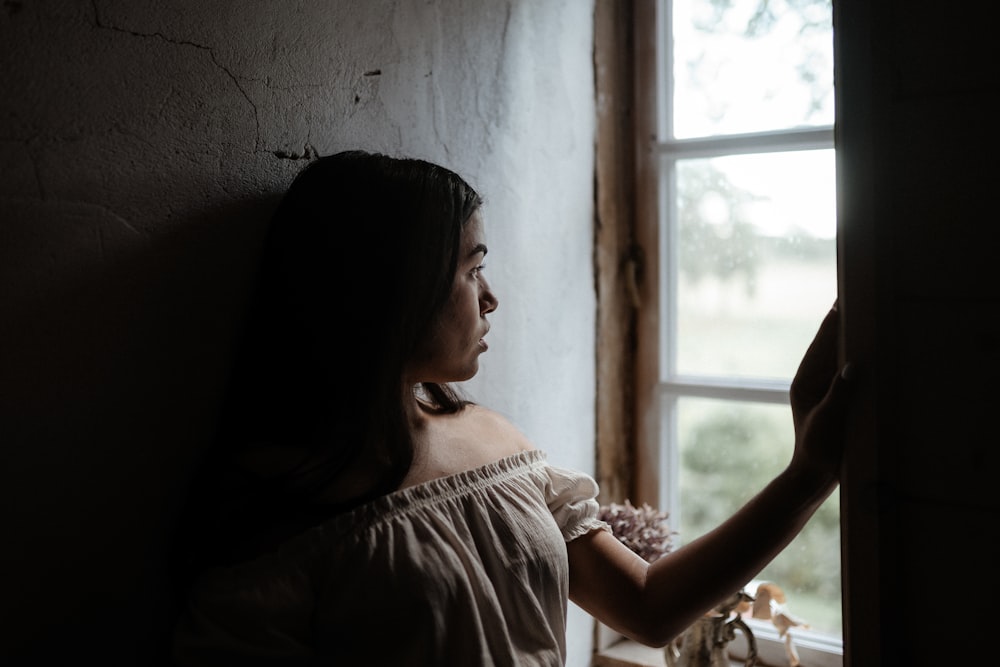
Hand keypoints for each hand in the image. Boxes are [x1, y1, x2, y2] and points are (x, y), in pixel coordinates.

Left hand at [788, 302, 852, 480]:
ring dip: (853, 341)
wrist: (814, 475)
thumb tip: (852, 365)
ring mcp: (826, 389)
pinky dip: (860, 361)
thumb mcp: (828, 420)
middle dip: (843, 326)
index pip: (820, 345)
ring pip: (840, 358)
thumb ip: (839, 393)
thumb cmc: (817, 450)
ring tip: (867, 319)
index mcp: (805, 381)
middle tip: (858, 300)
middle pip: (830, 346)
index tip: (842, 300)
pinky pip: (849, 374)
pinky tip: (873, 353)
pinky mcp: (838, 399)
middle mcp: (814, 380)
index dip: (831, 322)